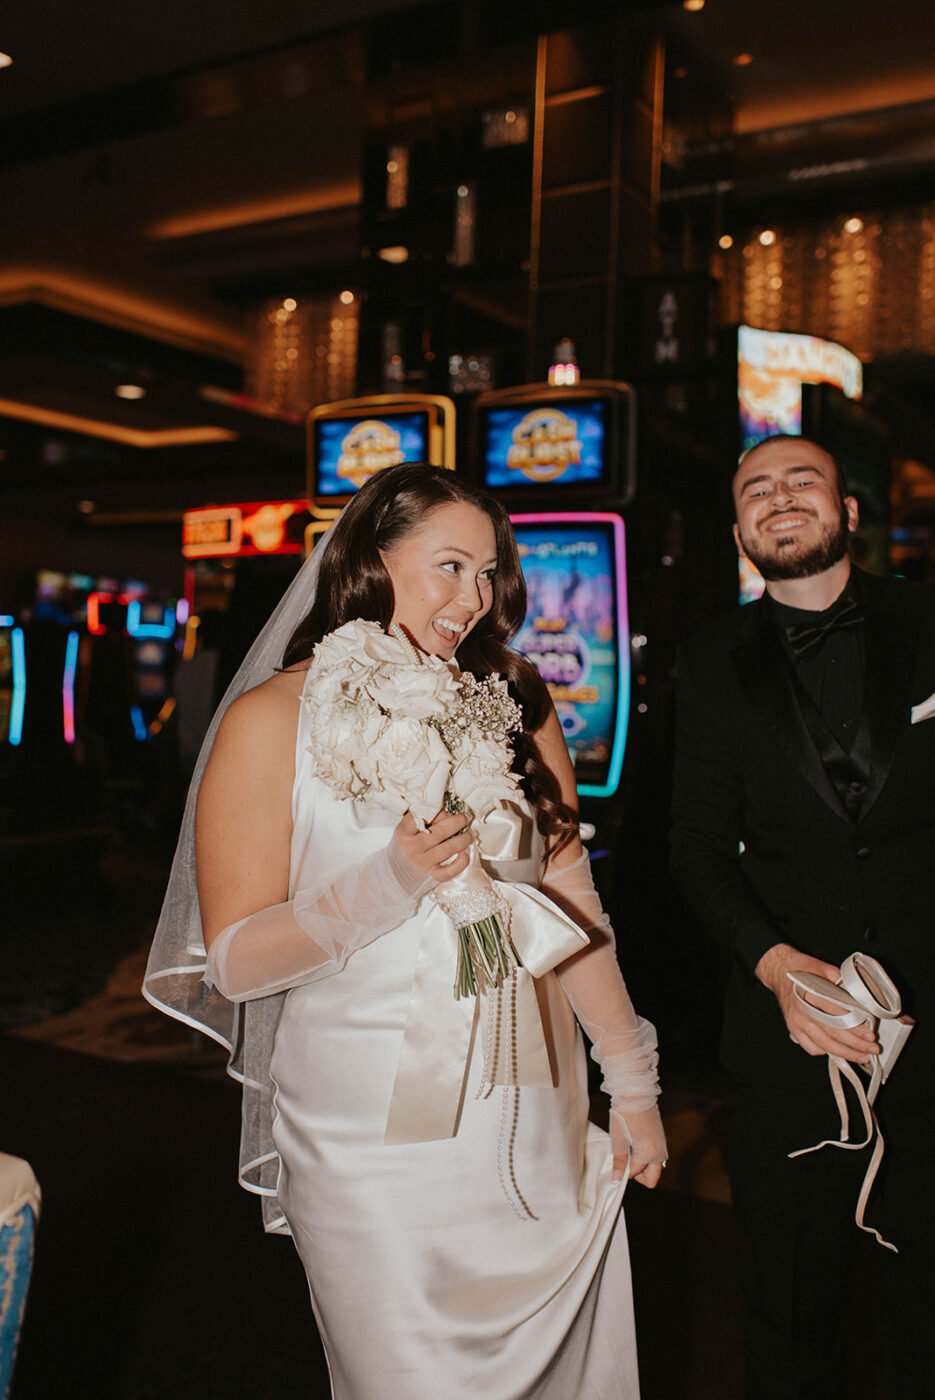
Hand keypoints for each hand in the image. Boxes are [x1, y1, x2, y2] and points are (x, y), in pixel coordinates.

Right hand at [391, 810, 472, 887]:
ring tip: (469, 834)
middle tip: (465, 817)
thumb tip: (446, 811)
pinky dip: (461, 863)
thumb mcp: (406, 830)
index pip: (422, 816)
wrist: (394, 874)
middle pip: (440, 832)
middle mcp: (412, 848)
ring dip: (463, 839)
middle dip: (457, 822)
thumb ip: (421, 819)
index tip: (445, 809)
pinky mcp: (431, 876)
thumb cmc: (405, 847)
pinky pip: (450, 871)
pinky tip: (465, 854)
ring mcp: (422, 863)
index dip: (437, 810)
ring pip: (448, 849)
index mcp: (404, 832)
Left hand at [611, 1105, 665, 1189]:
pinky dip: (646, 1156)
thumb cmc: (625, 1113)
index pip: (636, 1173)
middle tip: (624, 1163)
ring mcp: (662, 1145)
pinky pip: (656, 1155)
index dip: (624, 1171)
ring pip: (655, 1167)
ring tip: (628, 1150)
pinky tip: (634, 1144)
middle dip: (638, 1175)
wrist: (635, 1092)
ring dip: (643, 1165)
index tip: (616, 1164)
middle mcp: (659, 1152)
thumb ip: (619, 1162)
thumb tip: (617, 1179)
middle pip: (652, 1178)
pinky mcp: (661, 1138)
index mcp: (648, 1153)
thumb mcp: (618, 1140)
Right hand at [755, 942, 880, 1064]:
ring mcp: (797, 1023)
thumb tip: (860, 997)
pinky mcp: (794, 1029)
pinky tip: (837, 1050)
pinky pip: (811, 1048)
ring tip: (861, 1056)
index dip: (856, 1028)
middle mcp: (803, 1011)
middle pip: (833, 1034)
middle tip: (872, 1048)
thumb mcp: (824, 968)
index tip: (869, 1033)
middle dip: (856, 1045)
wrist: (778, 970)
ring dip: (845, 1053)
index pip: (838, 1016)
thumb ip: (842, 982)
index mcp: (811, 995)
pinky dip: (825, 1052)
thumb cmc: (800, 968)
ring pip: (824, 1045)